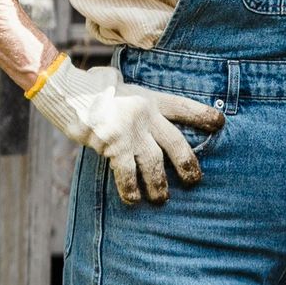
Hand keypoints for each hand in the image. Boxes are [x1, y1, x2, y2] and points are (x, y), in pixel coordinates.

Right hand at [28, 57, 222, 204]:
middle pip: (176, 143)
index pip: (182, 107)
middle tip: (194, 180)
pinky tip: (134, 200)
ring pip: (154, 163)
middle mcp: (144, 114)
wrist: (66, 89)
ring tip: (162, 198)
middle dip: (187, 164)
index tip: (219, 123)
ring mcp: (129, 131)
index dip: (202, 115)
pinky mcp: (112, 145)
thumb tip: (141, 106)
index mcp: (148, 98)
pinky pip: (127, 173)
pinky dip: (131, 189)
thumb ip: (135, 97)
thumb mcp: (120, 84)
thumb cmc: (91, 87)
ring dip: (160, 184)